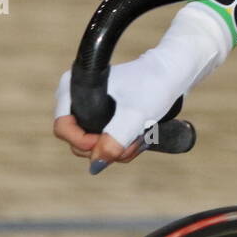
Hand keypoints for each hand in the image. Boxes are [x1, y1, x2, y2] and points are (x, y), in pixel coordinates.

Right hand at [52, 50, 185, 169]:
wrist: (173, 72)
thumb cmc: (154, 86)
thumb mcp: (135, 115)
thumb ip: (115, 140)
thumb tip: (96, 164)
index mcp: (73, 90)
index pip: (63, 128)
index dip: (82, 142)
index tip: (106, 143)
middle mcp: (76, 98)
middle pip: (80, 140)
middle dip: (106, 147)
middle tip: (131, 143)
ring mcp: (91, 108)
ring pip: (97, 143)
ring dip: (119, 148)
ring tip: (141, 138)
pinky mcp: (105, 114)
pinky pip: (108, 138)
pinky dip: (123, 143)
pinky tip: (140, 137)